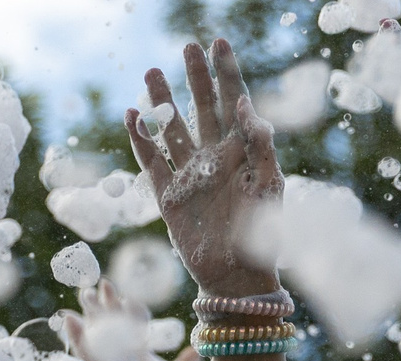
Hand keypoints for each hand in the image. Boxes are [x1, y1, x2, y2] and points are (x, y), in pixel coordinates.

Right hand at [126, 40, 283, 300]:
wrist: (236, 278)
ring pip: (173, 128)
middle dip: (196, 77)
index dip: (226, 71)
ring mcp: (190, 175)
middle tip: (187, 46)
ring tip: (152, 72)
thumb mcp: (269, 186)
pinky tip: (131, 115)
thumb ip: (260, 144)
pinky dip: (140, 139)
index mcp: (242, 152)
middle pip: (202, 107)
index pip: (234, 101)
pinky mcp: (168, 196)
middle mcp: (214, 158)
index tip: (218, 42)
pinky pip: (151, 161)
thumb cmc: (262, 237)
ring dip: (163, 101)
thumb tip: (245, 103)